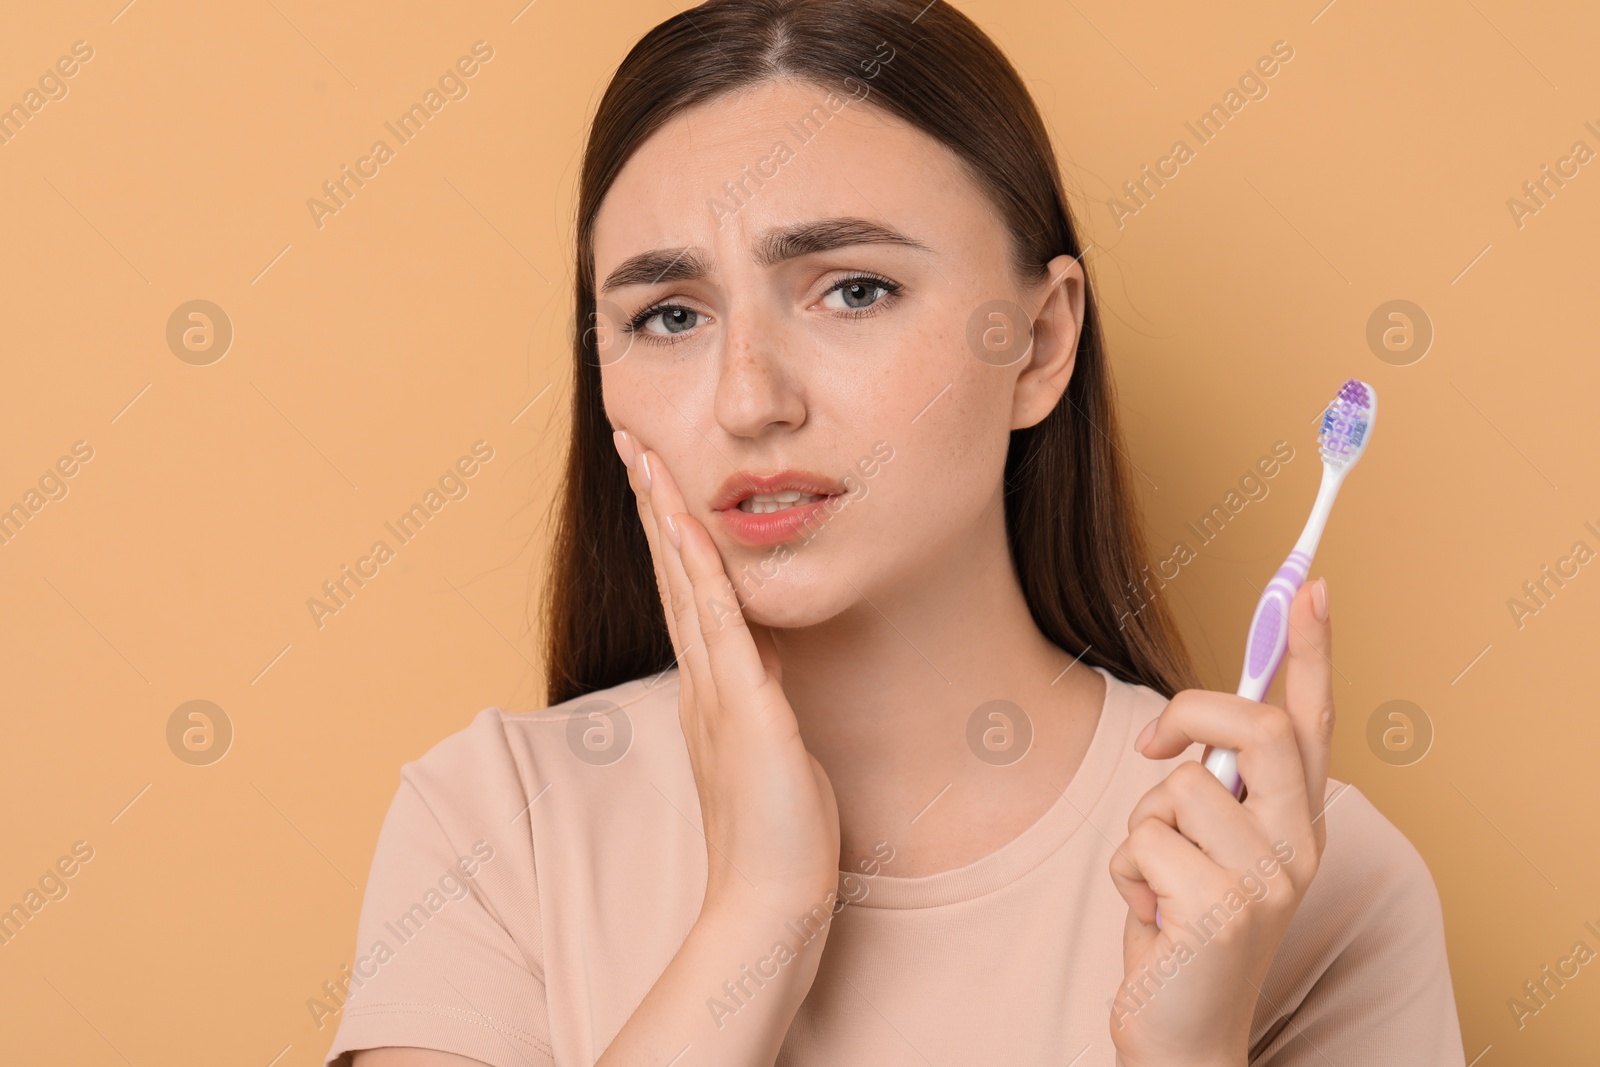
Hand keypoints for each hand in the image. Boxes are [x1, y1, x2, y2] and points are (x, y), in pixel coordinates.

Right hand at [612, 430, 842, 920]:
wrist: (770, 901)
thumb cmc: (779, 836)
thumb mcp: (772, 748)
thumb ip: (762, 702)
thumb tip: (768, 666)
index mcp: (712, 688)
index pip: (686, 593)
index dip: (671, 532)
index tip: (659, 479)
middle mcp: (704, 681)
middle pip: (671, 574)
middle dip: (655, 505)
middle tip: (633, 443)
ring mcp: (718, 692)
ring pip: (685, 587)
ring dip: (666, 519)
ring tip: (645, 460)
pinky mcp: (745, 711)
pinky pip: (720, 628)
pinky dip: (702, 574)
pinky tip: (690, 529)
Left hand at [1106, 578, 1334, 1066]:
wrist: (1184, 1033)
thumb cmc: (1184, 927)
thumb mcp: (1208, 848)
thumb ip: (1215, 789)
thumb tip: (1183, 728)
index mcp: (1300, 824)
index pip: (1315, 721)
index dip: (1313, 650)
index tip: (1311, 586)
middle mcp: (1299, 847)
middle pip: (1258, 727)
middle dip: (1189, 711)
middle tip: (1154, 741)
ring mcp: (1267, 880)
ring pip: (1178, 785)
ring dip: (1142, 827)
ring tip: (1159, 880)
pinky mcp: (1219, 909)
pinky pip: (1142, 839)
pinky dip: (1126, 872)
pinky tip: (1150, 914)